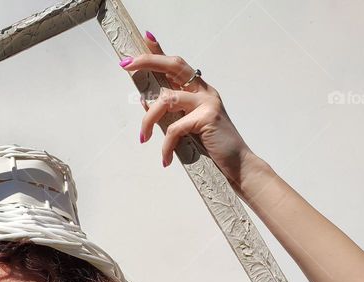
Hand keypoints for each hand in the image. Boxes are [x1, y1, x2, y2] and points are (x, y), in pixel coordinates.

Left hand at [120, 31, 257, 187]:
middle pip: (173, 65)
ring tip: (143, 138)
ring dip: (148, 120)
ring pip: (166, 100)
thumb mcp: (186, 126)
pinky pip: (174, 129)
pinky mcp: (207, 118)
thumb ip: (170, 113)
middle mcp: (204, 90)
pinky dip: (166, 147)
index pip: (177, 64)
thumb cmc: (210, 145)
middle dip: (148, 61)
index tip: (145, 37)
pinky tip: (166, 160)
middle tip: (126, 65)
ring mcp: (207, 102)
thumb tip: (144, 102)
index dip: (160, 50)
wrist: (237, 164)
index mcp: (198, 90)